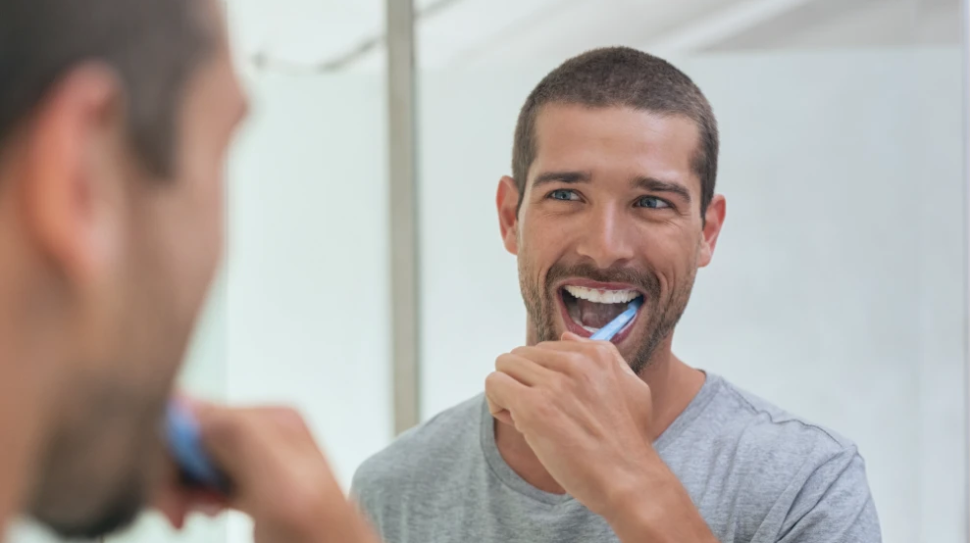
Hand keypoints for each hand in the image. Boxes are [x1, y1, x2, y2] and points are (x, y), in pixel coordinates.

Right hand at [155, 401, 377, 542]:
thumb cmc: (320, 535)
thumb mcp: (279, 480)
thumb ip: (238, 436)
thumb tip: (190, 404)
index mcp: (271, 421)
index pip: (198, 414)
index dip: (171, 448)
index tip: (164, 485)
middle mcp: (265, 435)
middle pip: (193, 439)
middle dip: (174, 474)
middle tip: (174, 510)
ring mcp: (259, 462)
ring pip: (196, 462)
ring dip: (181, 489)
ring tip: (185, 515)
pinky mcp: (254, 487)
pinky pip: (209, 481)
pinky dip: (196, 498)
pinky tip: (203, 512)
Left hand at [485, 333, 655, 517]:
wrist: (629, 479)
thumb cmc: (629, 442)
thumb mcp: (631, 387)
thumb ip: (602, 358)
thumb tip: (566, 336)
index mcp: (597, 354)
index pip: (546, 349)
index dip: (543, 376)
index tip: (554, 402)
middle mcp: (575, 362)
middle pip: (521, 355)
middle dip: (523, 382)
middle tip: (538, 413)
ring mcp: (554, 383)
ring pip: (504, 366)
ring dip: (508, 392)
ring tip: (526, 419)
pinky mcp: (534, 407)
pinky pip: (495, 385)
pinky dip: (497, 404)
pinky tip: (517, 424)